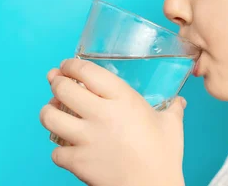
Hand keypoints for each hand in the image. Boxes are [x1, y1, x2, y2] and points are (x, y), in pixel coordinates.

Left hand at [39, 58, 186, 185]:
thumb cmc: (164, 157)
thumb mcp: (172, 125)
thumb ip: (173, 108)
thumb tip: (179, 101)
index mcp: (123, 99)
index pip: (87, 72)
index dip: (71, 65)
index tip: (67, 65)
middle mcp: (100, 114)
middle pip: (62, 89)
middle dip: (56, 83)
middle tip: (57, 83)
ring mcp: (85, 138)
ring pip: (50, 117)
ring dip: (48, 111)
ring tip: (52, 110)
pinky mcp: (77, 161)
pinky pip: (55, 151)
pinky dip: (59, 149)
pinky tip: (67, 147)